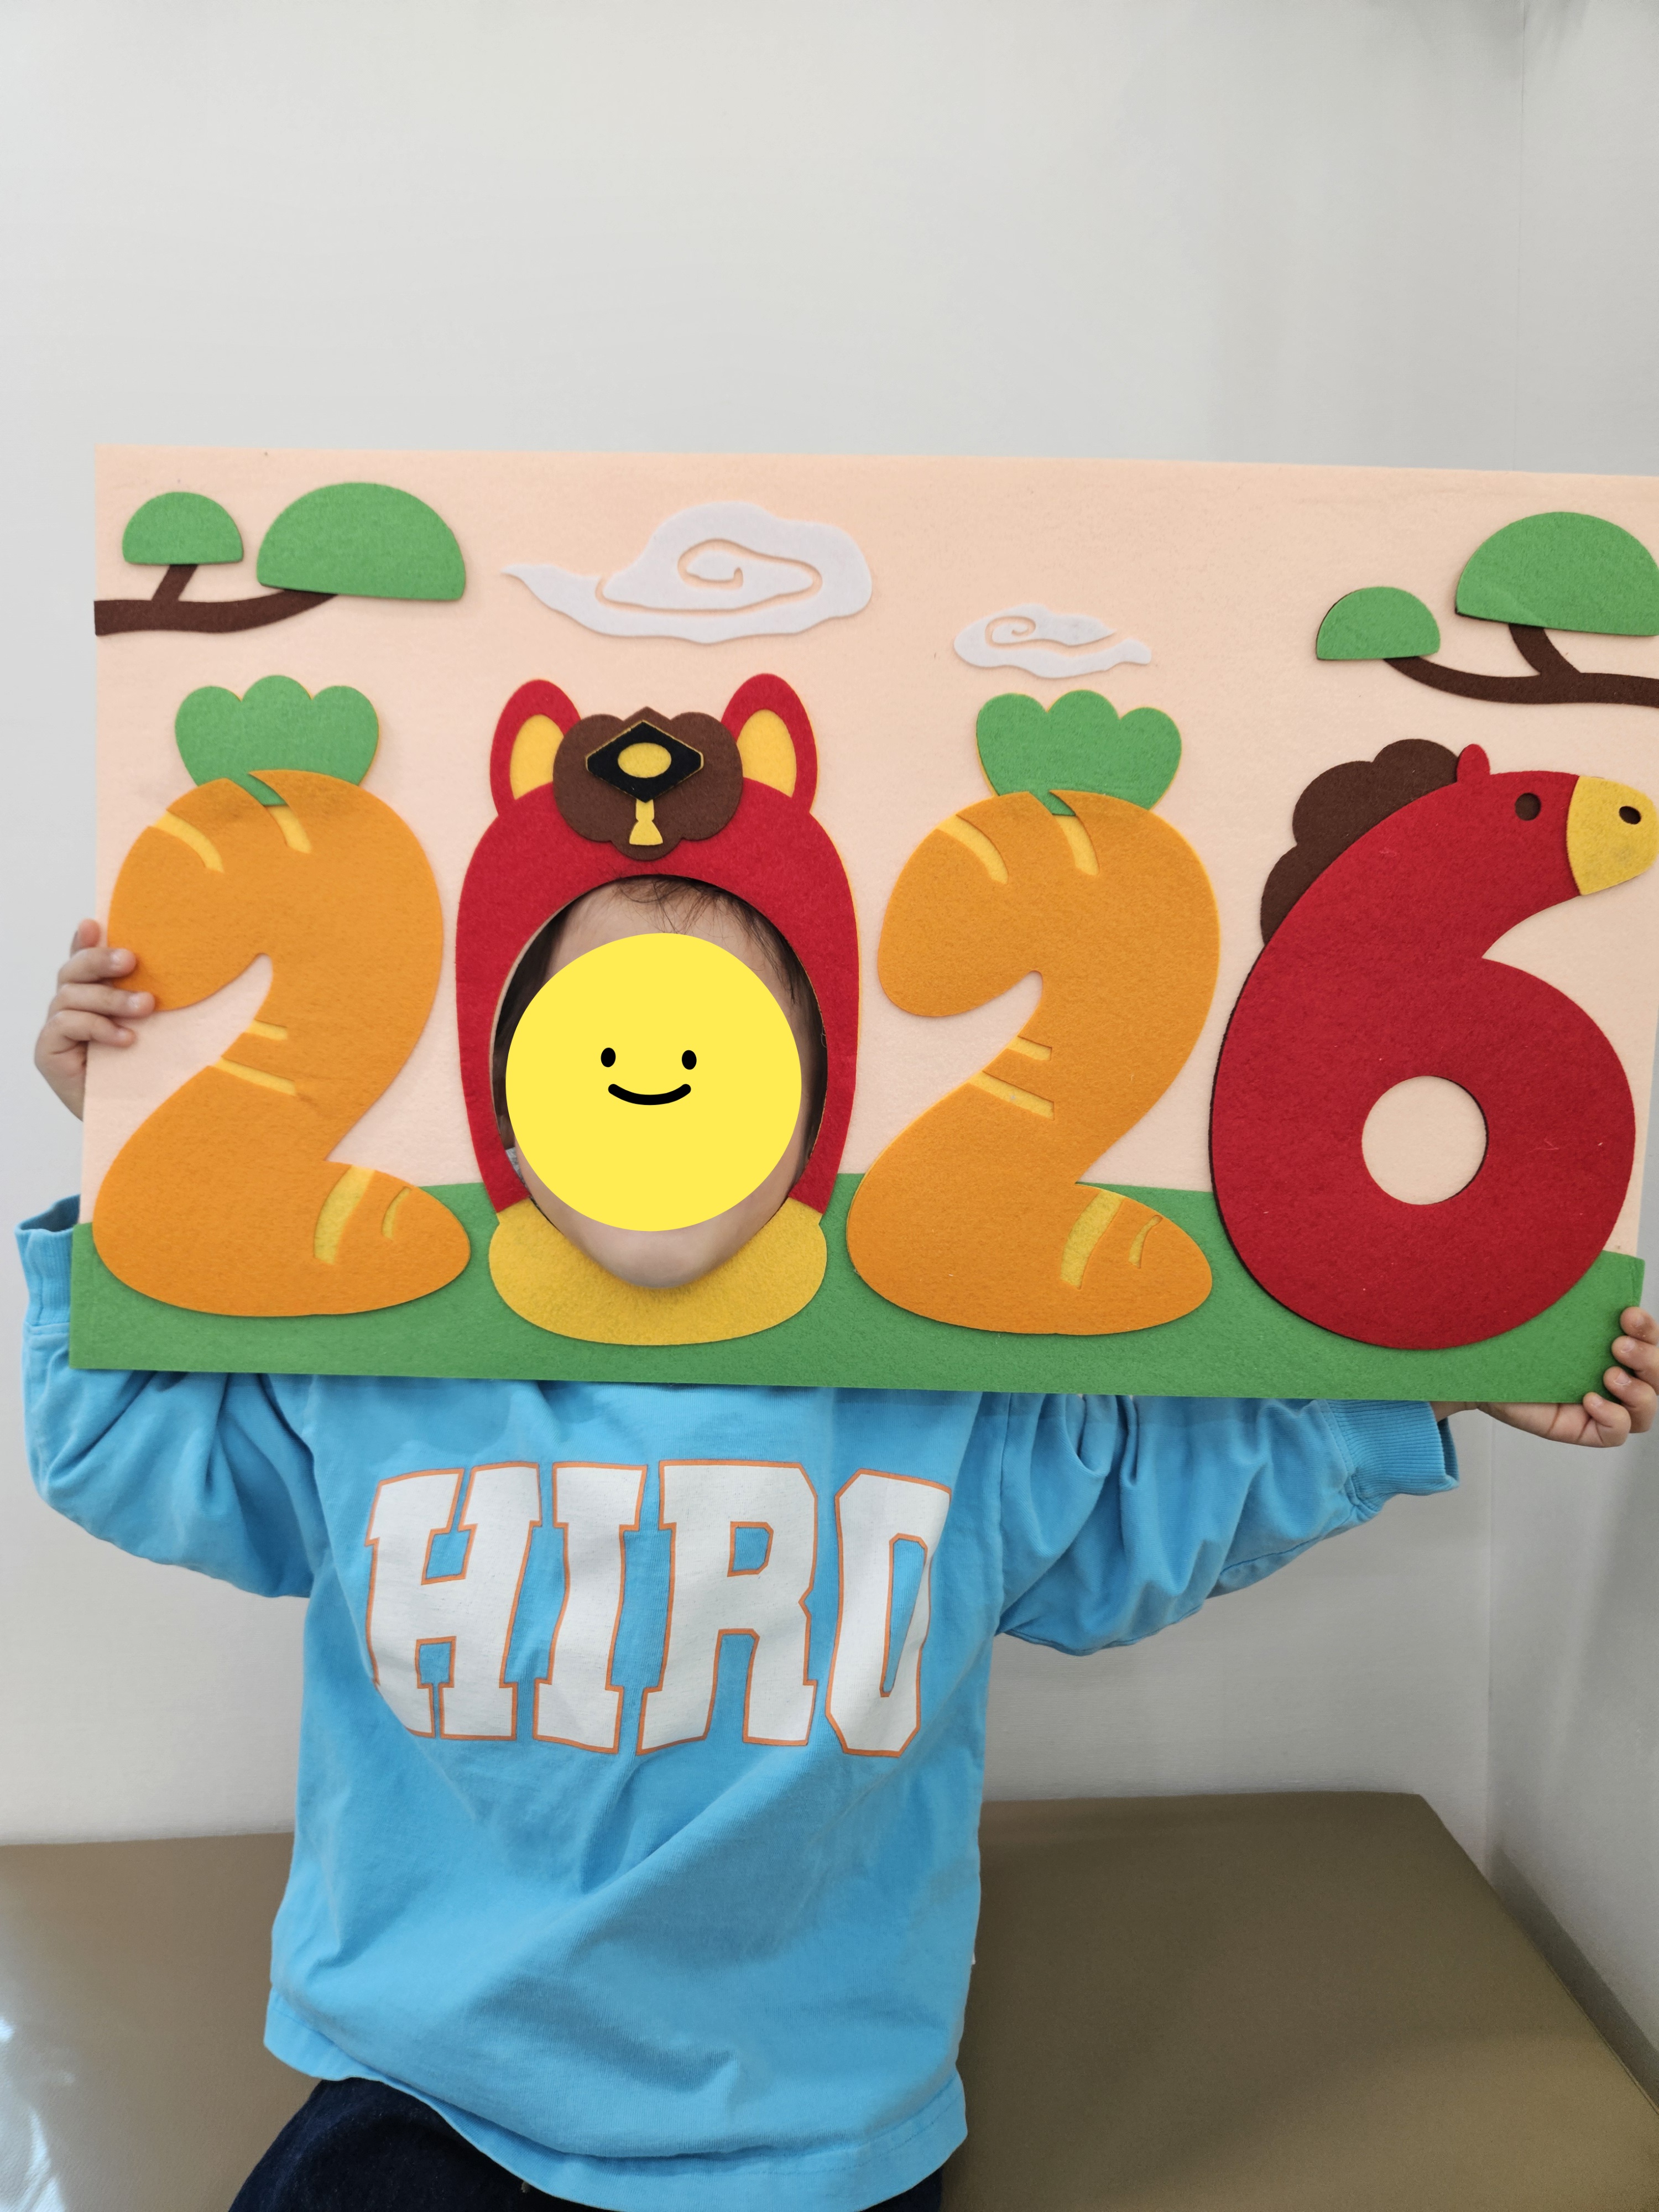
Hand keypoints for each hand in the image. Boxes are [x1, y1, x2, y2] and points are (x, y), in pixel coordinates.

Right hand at [35, 919, 154, 1119]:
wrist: (133, 1119)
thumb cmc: (145, 1070)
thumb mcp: (152, 1027)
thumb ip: (143, 995)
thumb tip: (153, 961)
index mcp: (91, 997)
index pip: (83, 961)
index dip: (84, 941)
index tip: (95, 924)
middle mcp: (68, 1008)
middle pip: (72, 971)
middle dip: (100, 960)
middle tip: (132, 960)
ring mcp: (55, 1029)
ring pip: (71, 995)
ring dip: (111, 998)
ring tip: (146, 1007)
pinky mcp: (48, 1052)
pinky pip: (66, 1024)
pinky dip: (97, 1027)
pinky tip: (125, 1038)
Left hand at [1431, 1307, 1658, 1446]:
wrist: (1472, 1368)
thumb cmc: (1506, 1336)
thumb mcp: (1536, 1307)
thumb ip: (1559, 1285)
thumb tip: (1577, 1247)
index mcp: (1608, 1342)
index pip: (1647, 1339)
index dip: (1648, 1329)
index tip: (1627, 1314)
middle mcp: (1610, 1374)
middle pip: (1656, 1375)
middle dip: (1649, 1359)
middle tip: (1620, 1346)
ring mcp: (1599, 1404)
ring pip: (1645, 1408)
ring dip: (1638, 1391)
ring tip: (1609, 1375)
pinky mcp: (1580, 1428)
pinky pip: (1615, 1434)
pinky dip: (1613, 1419)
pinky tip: (1590, 1401)